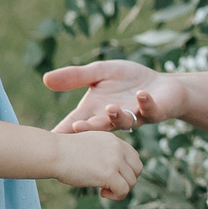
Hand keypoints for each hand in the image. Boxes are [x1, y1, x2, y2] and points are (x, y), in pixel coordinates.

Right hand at [44, 59, 188, 133]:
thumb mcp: (98, 73)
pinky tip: (141, 95)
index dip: (65, 128)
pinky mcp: (154, 112)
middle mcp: (113, 118)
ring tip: (110, 108)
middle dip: (88, 127)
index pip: (76, 121)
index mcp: (96, 111)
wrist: (162, 85)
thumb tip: (45, 79)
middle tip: (77, 127)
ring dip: (117, 116)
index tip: (51, 135)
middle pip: (98, 126)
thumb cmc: (128, 80)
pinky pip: (150, 110)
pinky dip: (145, 102)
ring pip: (124, 121)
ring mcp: (134, 117)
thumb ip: (75, 77)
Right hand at [51, 130, 141, 198]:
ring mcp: (115, 160)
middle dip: (127, 180)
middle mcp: (118, 148)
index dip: (127, 170)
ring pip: (131, 181)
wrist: (53, 153)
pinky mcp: (110, 173)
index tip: (112, 176)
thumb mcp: (90, 146)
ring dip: (120, 189)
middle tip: (110, 185)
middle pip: (137, 169)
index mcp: (114, 140)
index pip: (134, 157)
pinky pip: (123, 190)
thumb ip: (105, 154)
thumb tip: (114, 172)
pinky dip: (116, 196)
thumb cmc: (64, 153)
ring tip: (103, 190)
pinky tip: (102, 193)